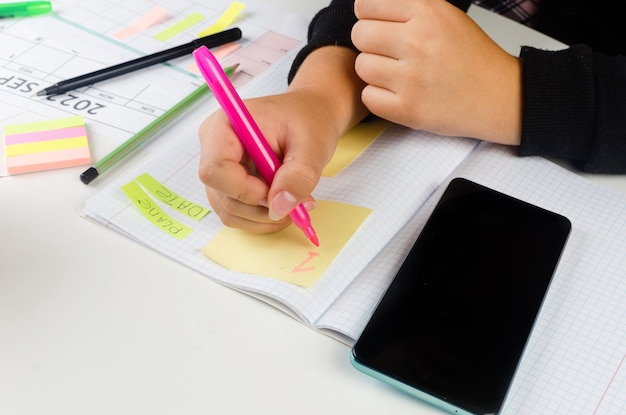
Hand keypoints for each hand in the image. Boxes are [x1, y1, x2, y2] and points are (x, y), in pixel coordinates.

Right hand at [198, 91, 334, 232]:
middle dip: (262, 207)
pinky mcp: (227, 186)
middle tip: (299, 203)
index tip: (278, 192)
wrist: (311, 116)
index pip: (216, 169)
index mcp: (225, 126)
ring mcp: (218, 170)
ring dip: (266, 217)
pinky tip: (286, 204)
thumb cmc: (308, 121)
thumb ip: (298, 176)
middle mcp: (213, 148)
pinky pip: (237, 214)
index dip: (245, 190)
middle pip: (222, 195)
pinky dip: (263, 219)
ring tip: (297, 202)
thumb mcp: (312, 145)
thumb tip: (279, 208)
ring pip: (229, 210)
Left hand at [352, 0, 521, 144]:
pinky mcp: (408, 109)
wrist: (497, 96)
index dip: (369, 16)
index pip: (366, 5)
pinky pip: (368, 96)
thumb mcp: (444, 14)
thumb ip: (407, 6)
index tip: (379, 25)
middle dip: (370, 43)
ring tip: (397, 73)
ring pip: (361, 66)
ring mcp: (412, 78)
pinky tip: (398, 92)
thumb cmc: (470, 57)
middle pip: (360, 34)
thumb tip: (366, 5)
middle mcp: (418, 42)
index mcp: (427, 12)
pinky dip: (379, 97)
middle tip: (389, 52)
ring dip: (374, 71)